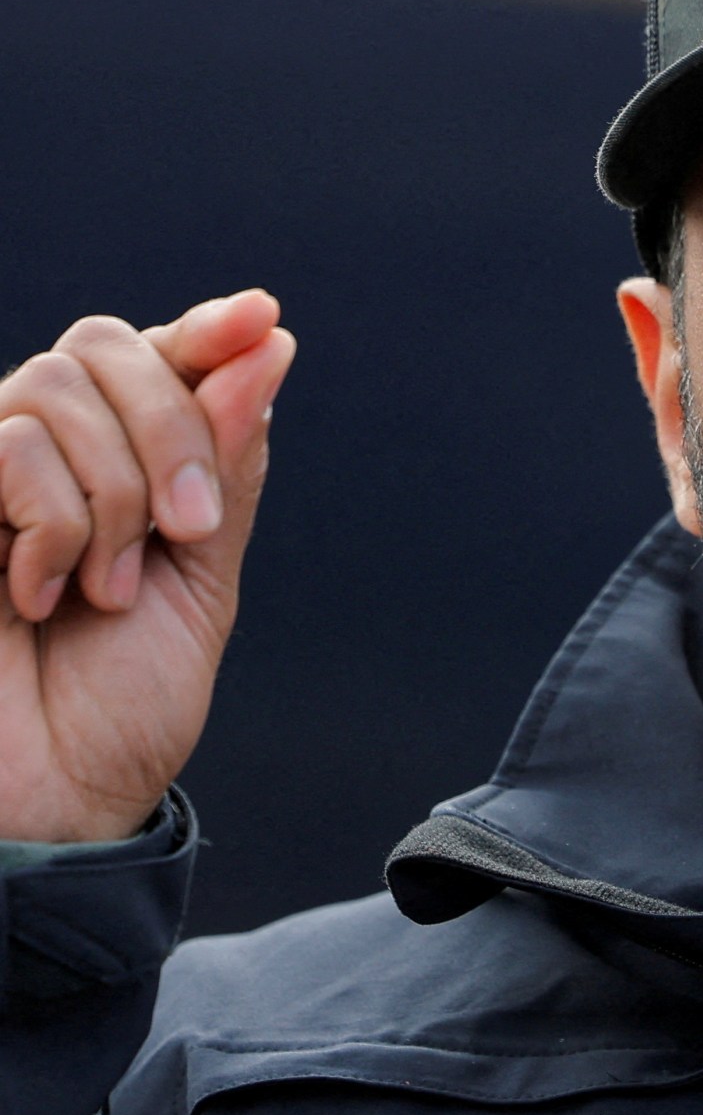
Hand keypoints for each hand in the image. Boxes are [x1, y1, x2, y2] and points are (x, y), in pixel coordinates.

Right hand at [0, 292, 295, 841]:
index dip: (205, 330)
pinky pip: (8, 444)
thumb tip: (264, 345)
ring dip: (112, 496)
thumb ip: (223, 467)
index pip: (155, 357)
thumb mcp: (202, 578)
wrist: (58, 798)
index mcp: (120, 467)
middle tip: (185, 532)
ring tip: (105, 587)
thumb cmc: (122, 704)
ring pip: (52, 388)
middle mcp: (45, 456)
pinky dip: (53, 523)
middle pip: (105, 348)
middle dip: (170, 431)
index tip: (258, 316)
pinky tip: (42, 595)